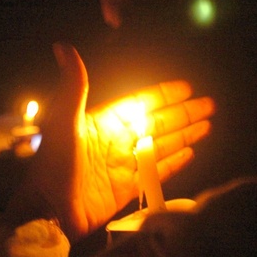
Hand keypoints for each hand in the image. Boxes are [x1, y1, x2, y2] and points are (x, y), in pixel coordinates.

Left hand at [5, 43, 214, 241]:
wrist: (47, 210)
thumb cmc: (53, 165)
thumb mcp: (63, 121)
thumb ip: (73, 85)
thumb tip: (64, 46)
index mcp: (103, 123)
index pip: (139, 103)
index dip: (163, 95)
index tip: (186, 87)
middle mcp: (117, 142)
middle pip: (158, 123)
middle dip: (183, 114)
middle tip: (209, 105)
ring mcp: (123, 167)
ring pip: (161, 146)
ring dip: (184, 135)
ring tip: (207, 126)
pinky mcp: (126, 191)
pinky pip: (156, 174)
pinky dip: (174, 164)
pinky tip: (191, 153)